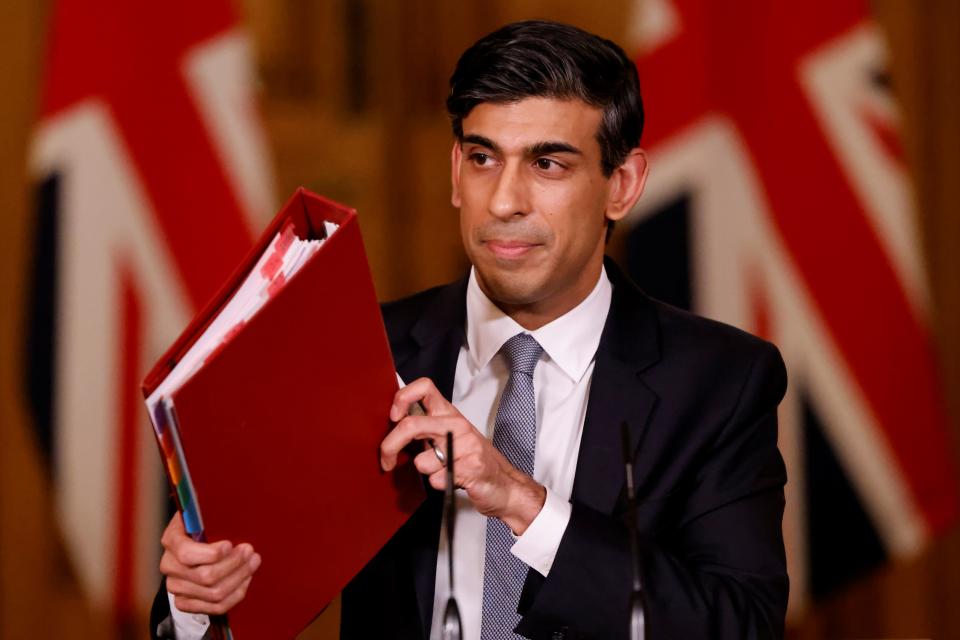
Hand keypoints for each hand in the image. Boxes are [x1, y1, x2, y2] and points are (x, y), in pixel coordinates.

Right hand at [159, 513, 260, 614]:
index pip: (186, 553)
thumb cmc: (204, 522)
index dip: (211, 553)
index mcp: (172, 540)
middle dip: (234, 564)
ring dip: (239, 578)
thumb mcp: (204, 510)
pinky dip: (236, 594)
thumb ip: (214, 509)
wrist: (192, 541)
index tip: (230, 544)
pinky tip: (246, 578)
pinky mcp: (186, 602)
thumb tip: (235, 501)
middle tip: (250, 551)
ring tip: (253, 562)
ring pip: (214, 594)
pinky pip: (216, 607)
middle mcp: (170, 565)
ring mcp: (176, 587)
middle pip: (205, 576)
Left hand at [380, 377, 545, 534]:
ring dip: (426, 471)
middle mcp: (456, 425)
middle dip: (389, 446)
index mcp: (449, 414)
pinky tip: (454, 480)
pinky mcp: (470, 468)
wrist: (505, 485)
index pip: (424, 387)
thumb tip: (392, 428)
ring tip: (444, 470)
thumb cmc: (473, 461)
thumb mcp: (449, 437)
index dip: (402, 398)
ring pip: (421, 460)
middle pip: (411, 425)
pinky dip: (439, 484)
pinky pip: (436, 479)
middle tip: (386, 460)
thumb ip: (426, 429)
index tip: (393, 417)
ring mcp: (465, 445)